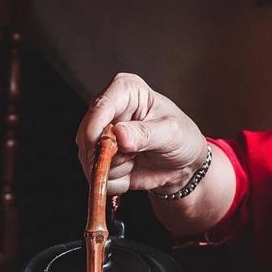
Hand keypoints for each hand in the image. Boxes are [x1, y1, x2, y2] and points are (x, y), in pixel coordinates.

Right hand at [76, 73, 207, 195]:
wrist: (183, 165)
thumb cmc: (182, 139)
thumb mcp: (172, 133)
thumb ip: (146, 133)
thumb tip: (119, 134)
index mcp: (126, 91)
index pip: (100, 105)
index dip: (96, 128)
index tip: (106, 147)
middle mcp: (108, 110)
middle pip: (88, 136)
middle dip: (108, 154)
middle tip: (134, 156)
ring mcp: (100, 135)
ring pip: (90, 159)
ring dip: (114, 170)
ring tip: (136, 160)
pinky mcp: (98, 158)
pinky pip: (96, 177)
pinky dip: (115, 181)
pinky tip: (131, 170)